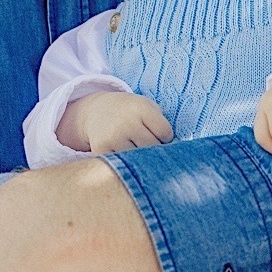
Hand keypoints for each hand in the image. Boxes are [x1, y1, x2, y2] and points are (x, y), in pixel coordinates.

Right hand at [58, 90, 173, 153]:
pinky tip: (124, 155)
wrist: (97, 111)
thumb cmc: (130, 112)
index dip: (166, 137)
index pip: (165, 133)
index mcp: (140, 108)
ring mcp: (113, 137)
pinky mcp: (102, 149)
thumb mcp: (147, 106)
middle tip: (149, 146)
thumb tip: (174, 153)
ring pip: (138, 159)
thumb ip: (161, 123)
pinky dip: (126, 164)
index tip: (159, 135)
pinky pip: (122, 164)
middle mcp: (126, 122)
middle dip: (155, 150)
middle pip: (153, 147)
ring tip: (137, 150)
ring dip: (141, 159)